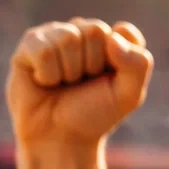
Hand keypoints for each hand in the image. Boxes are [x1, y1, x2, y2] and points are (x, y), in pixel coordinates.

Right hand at [7, 18, 152, 149]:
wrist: (60, 138)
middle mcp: (83, 33)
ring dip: (69, 71)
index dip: (121, 60)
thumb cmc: (94, 115)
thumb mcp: (128, 96)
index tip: (111, 80)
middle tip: (83, 84)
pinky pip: (44, 50)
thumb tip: (113, 37)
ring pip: (68, 38)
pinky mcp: (30, 45)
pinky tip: (45, 82)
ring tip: (64, 84)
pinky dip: (48, 74)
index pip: (125, 33)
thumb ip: (138, 65)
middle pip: (95, 30)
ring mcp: (55, 35)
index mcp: (111, 42)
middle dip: (92, 65)